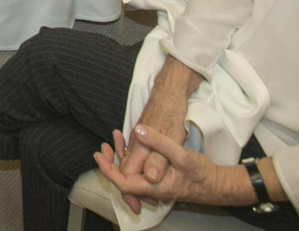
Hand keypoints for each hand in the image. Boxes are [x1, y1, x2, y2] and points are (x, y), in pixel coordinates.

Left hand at [96, 125, 246, 211]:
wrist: (218, 183)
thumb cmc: (201, 173)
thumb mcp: (181, 154)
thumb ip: (159, 143)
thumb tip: (139, 131)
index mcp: (154, 185)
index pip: (123, 182)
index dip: (108, 169)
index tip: (99, 156)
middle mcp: (152, 188)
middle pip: (124, 179)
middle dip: (112, 162)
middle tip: (104, 146)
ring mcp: (156, 184)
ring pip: (132, 174)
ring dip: (121, 158)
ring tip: (115, 139)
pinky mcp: (161, 178)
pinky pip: (141, 171)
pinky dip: (133, 158)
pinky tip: (131, 143)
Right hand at [117, 75, 189, 204]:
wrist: (168, 92)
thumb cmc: (170, 116)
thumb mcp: (170, 140)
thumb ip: (159, 161)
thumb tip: (151, 179)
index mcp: (138, 150)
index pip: (128, 178)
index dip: (133, 193)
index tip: (142, 205)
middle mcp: (133, 146)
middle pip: (127, 173)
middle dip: (135, 190)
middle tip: (149, 202)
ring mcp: (136, 140)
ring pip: (132, 165)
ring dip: (140, 179)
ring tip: (152, 192)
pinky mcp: (141, 136)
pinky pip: (136, 157)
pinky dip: (140, 168)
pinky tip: (149, 172)